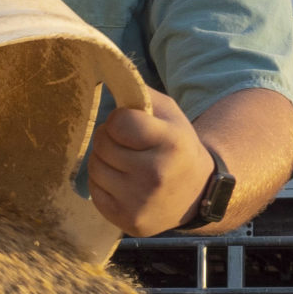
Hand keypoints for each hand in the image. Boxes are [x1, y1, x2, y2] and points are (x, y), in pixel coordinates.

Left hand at [87, 89, 216, 235]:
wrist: (198, 194)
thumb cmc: (177, 147)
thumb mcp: (170, 114)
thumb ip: (139, 94)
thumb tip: (105, 72)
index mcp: (171, 143)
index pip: (119, 123)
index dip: (119, 120)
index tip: (130, 125)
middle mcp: (156, 175)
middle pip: (102, 144)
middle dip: (109, 139)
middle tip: (125, 144)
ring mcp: (141, 202)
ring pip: (94, 168)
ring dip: (103, 160)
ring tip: (124, 162)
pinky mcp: (128, 221)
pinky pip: (94, 192)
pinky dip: (103, 183)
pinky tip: (122, 182)